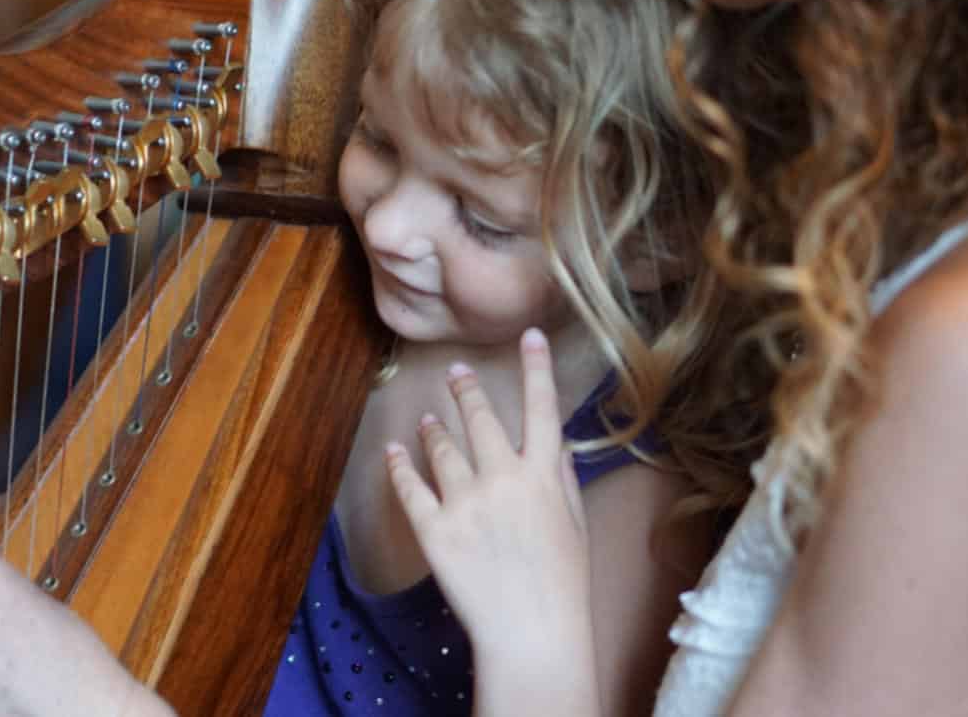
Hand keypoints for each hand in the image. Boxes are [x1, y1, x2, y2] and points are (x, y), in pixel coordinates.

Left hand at [384, 329, 594, 667]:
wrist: (532, 632)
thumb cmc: (561, 583)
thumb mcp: (574, 524)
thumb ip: (559, 478)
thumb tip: (554, 445)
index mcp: (542, 475)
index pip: (542, 408)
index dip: (537, 368)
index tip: (530, 335)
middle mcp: (502, 477)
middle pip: (482, 418)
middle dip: (468, 390)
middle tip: (457, 372)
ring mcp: (464, 501)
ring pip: (442, 447)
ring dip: (435, 428)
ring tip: (430, 419)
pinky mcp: (434, 529)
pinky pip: (410, 487)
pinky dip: (399, 465)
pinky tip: (394, 451)